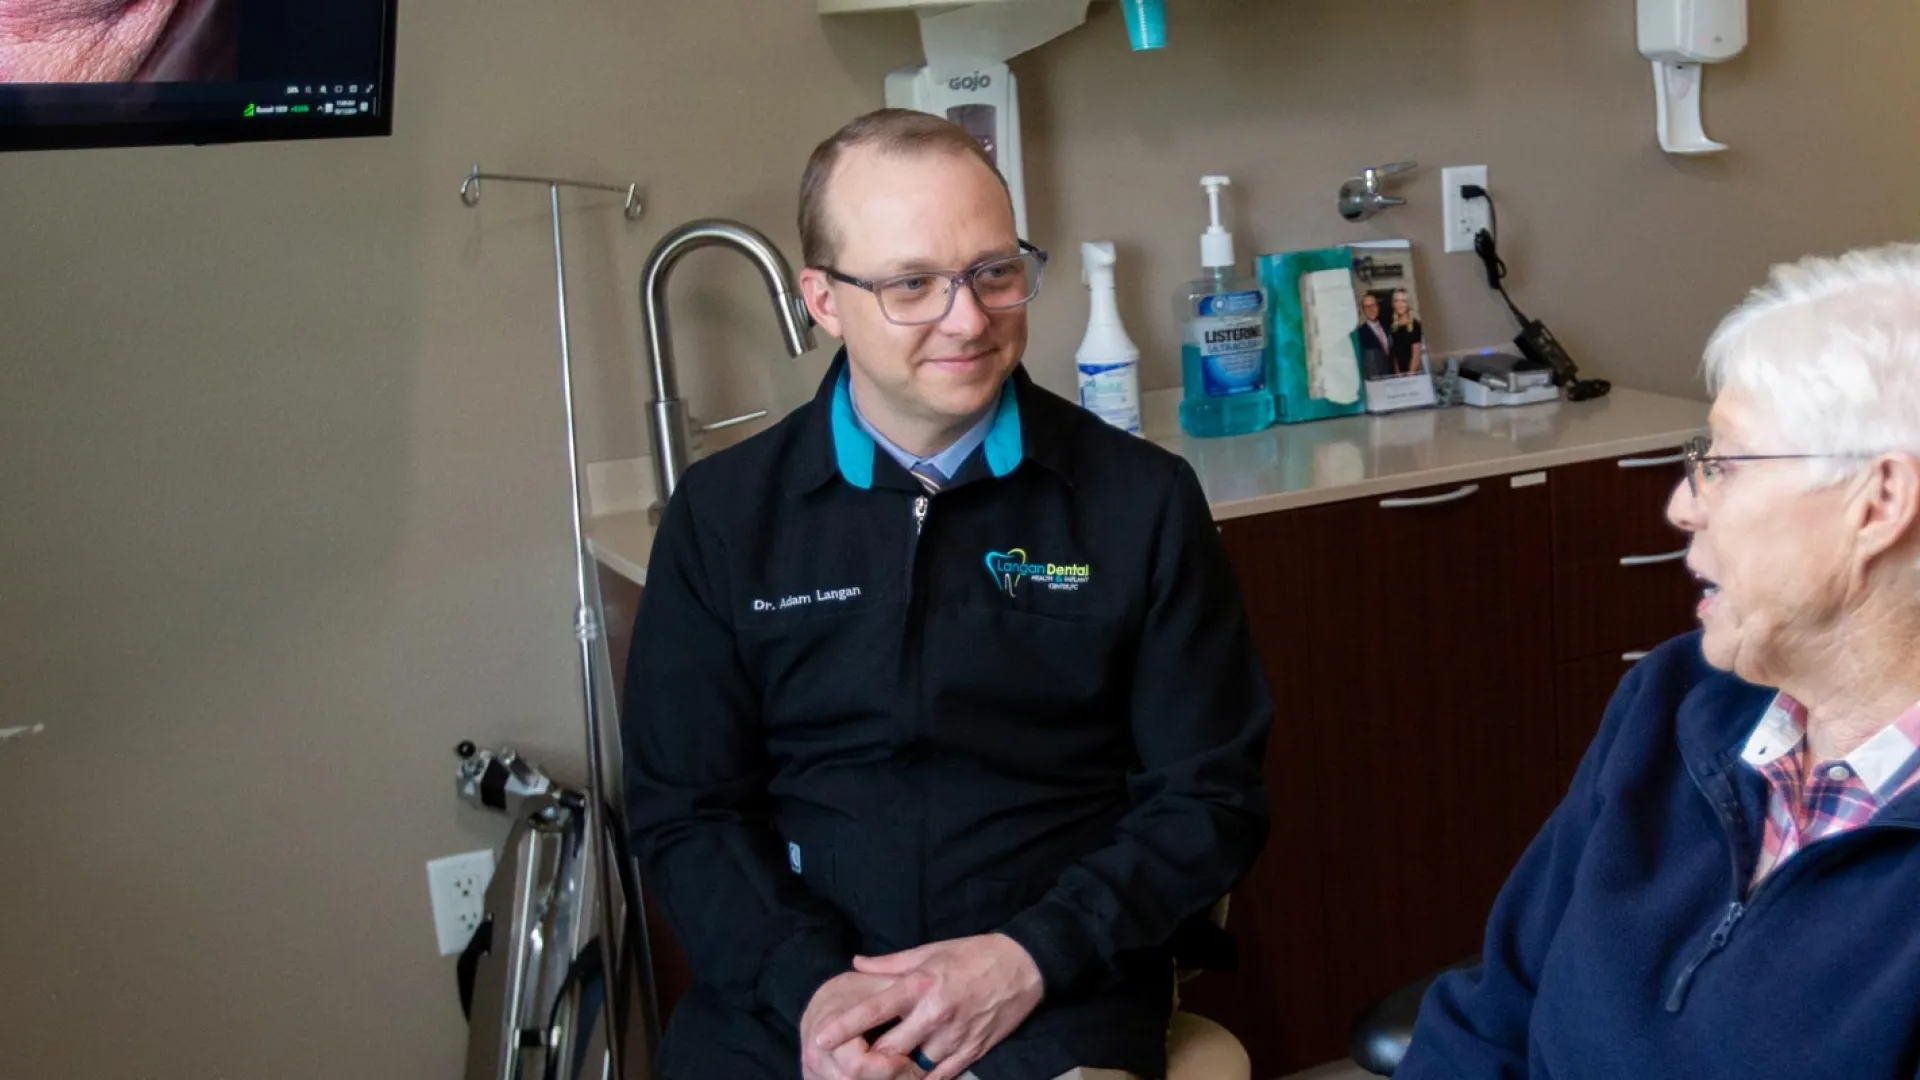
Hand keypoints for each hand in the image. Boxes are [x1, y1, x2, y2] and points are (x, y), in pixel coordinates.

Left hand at [814, 934, 1043, 1079]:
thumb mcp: (930, 950)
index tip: (820, 1038)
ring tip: (879, 1074)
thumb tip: (856, 964)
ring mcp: (954, 1036)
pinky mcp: (973, 1051)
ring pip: (914, 1068)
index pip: (874, 1010)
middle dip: (868, 1060)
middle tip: (851, 1064)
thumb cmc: (973, 954)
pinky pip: (941, 1076)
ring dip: (895, 1073)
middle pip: (889, 1049)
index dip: (844, 1026)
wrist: (1024, 966)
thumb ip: (890, 964)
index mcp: (920, 984)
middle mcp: (934, 1013)